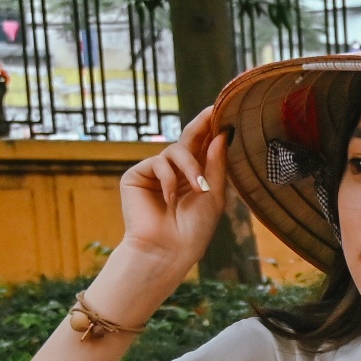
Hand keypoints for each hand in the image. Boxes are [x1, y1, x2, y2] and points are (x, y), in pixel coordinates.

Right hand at [118, 105, 228, 274]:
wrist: (168, 250)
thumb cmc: (194, 229)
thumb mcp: (213, 195)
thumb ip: (216, 165)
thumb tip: (221, 134)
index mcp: (195, 175)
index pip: (204, 147)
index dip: (212, 129)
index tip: (223, 111)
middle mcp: (175, 171)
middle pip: (188, 139)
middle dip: (200, 126)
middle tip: (212, 113)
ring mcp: (155, 172)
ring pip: (176, 150)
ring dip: (190, 168)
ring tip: (199, 189)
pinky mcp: (137, 175)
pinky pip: (158, 162)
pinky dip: (168, 180)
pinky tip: (170, 200)